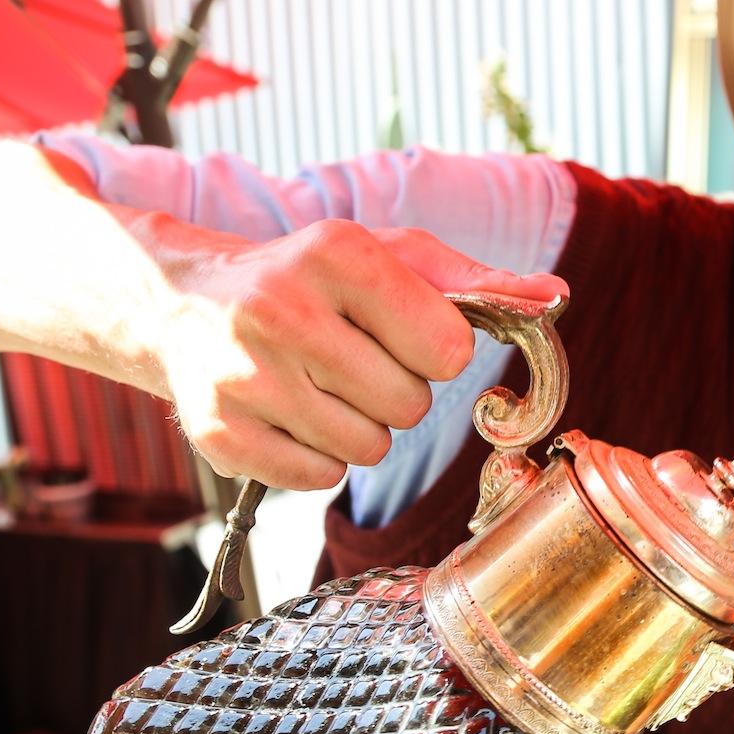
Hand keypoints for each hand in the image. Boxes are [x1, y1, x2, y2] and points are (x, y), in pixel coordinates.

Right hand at [151, 218, 566, 489]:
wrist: (179, 304)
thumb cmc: (309, 280)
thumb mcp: (387, 256)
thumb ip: (474, 280)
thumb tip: (554, 297)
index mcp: (335, 255)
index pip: (449, 350)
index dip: (438, 352)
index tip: (403, 334)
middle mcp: (281, 311)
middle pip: (410, 406)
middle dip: (397, 392)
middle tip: (353, 361)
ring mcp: (244, 375)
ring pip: (368, 448)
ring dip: (360, 426)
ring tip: (320, 385)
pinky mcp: (220, 432)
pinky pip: (320, 478)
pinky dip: (319, 457)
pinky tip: (290, 414)